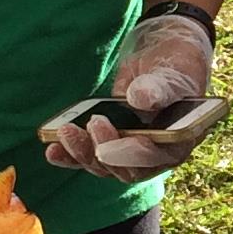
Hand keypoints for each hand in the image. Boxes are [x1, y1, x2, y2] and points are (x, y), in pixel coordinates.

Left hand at [43, 11, 215, 177]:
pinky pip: (89, 158)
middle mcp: (156, 155)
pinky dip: (70, 156)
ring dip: (82, 152)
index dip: (130, 155)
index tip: (106, 148)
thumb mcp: (172, 75)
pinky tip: (53, 151)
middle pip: (126, 169)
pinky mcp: (110, 146)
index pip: (156, 157)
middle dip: (102, 151)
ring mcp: (131, 153)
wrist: (162, 64)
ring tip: (65, 131)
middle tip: (92, 122)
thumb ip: (160, 89)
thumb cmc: (176, 69)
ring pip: (104, 166)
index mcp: (179, 141)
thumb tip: (141, 98)